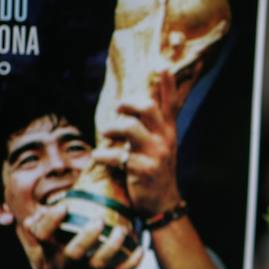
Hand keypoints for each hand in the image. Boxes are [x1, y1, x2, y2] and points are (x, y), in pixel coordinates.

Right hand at [24, 202, 142, 268]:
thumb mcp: (36, 256)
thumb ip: (33, 234)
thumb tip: (30, 217)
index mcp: (47, 255)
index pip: (42, 236)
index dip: (51, 221)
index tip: (64, 207)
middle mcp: (65, 266)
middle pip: (75, 251)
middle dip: (87, 235)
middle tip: (99, 220)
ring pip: (100, 263)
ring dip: (113, 246)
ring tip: (122, 230)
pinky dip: (133, 263)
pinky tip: (141, 249)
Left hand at [95, 70, 184, 216]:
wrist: (162, 202)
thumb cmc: (156, 168)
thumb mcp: (162, 143)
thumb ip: (155, 122)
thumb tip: (144, 98)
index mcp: (169, 131)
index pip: (169, 103)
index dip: (166, 85)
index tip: (161, 66)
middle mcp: (165, 139)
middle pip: (147, 108)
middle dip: (127, 104)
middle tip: (117, 108)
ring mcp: (155, 154)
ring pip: (130, 128)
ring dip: (112, 128)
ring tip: (105, 134)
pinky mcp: (143, 170)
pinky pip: (117, 156)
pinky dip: (103, 155)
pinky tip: (98, 156)